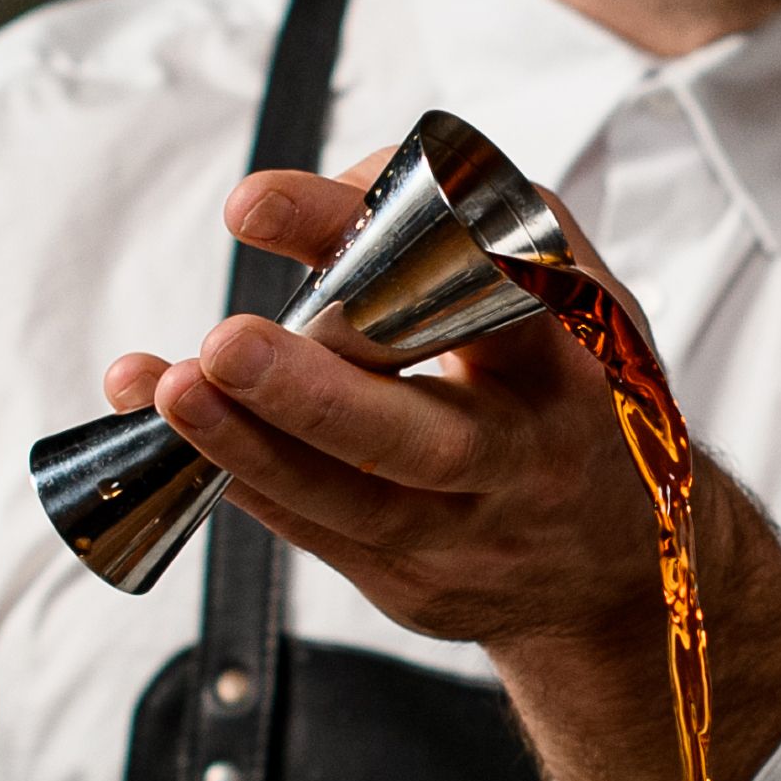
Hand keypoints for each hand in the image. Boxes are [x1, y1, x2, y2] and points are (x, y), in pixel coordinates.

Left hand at [105, 159, 780, 780]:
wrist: (624, 573)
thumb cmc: (573, 400)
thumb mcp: (566, 303)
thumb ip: (464, 228)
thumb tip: (335, 190)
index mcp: (573, 366)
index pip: (482, 296)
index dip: (378, 250)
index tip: (262, 204)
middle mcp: (523, 458)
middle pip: (416, 437)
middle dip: (311, 394)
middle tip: (222, 345)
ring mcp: (468, 537)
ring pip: (348, 501)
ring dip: (242, 445)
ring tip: (156, 386)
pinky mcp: (414, 590)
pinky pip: (317, 536)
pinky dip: (242, 482)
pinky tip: (170, 439)